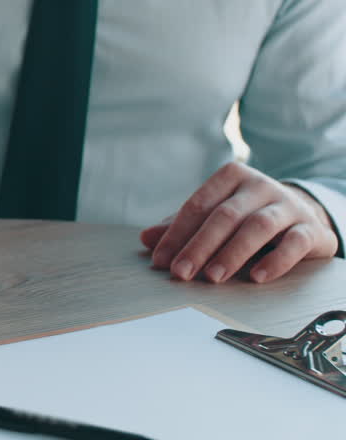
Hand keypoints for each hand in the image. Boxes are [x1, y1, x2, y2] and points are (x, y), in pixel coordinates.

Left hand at [141, 162, 338, 283]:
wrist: (305, 216)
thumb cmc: (248, 215)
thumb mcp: (215, 216)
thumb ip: (182, 226)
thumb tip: (145, 238)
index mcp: (231, 177)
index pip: (197, 205)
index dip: (176, 234)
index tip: (160, 261)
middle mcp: (259, 186)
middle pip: (224, 216)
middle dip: (199, 246)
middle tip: (181, 273)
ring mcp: (287, 205)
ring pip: (257, 226)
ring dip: (232, 254)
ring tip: (213, 277)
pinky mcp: (311, 229)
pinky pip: (294, 243)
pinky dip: (275, 261)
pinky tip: (256, 277)